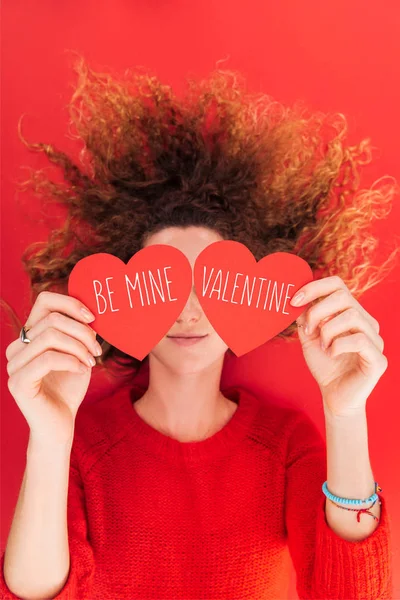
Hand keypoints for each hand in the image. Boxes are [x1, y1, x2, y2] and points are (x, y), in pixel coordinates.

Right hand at [5, 291, 101, 445]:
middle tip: (97, 349)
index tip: (93, 318)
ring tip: (91, 360)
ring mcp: (14, 365)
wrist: (60, 425)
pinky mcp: (18, 382)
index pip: (45, 301)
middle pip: (52, 319)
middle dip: (82, 331)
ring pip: (50, 337)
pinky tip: (82, 369)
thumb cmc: (69, 388)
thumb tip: (89, 310)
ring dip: (79, 346)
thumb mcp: (77, 353)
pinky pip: (48, 358)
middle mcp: (16, 347)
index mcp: (28, 336)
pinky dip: (71, 361)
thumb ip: (78, 331)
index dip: (71, 303)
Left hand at [290, 275, 387, 416]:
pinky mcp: (378, 359)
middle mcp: (366, 322)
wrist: (334, 397)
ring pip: (352, 316)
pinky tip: (331, 354)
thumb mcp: (309, 337)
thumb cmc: (324, 365)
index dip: (314, 288)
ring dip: (328, 330)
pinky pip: (360, 340)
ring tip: (322, 346)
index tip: (294, 300)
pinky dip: (338, 345)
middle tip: (308, 330)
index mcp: (351, 313)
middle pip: (344, 296)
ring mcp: (375, 340)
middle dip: (318, 311)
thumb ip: (305, 316)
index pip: (337, 285)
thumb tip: (297, 298)